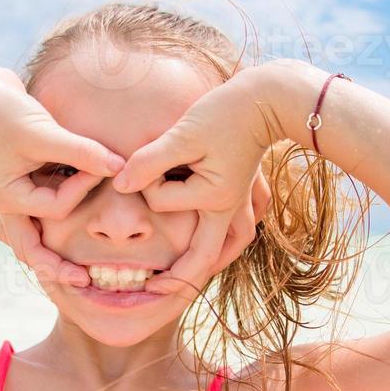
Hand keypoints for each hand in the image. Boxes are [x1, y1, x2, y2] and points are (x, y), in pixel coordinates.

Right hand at [0, 60, 124, 287]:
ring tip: (77, 273)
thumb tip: (120, 167)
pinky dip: (53, 228)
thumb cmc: (5, 110)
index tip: (104, 164)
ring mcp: (14, 198)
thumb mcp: (43, 131)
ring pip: (33, 239)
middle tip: (85, 282)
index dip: (82, 188)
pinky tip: (69, 239)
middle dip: (57, 267)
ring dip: (53, 253)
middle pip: (31, 249)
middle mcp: (8, 204)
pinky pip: (39, 218)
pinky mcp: (23, 186)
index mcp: (7, 198)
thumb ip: (81, 151)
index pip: (54, 208)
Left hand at [112, 66, 280, 296]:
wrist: (268, 98)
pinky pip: (242, 226)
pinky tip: (219, 242)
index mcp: (214, 198)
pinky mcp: (245, 190)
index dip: (147, 183)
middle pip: (207, 258)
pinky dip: (230, 239)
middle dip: (180, 278)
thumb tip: (120, 184)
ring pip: (231, 246)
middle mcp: (230, 207)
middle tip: (155, 291)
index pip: (163, 203)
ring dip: (210, 262)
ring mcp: (241, 201)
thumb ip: (150, 161)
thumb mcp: (182, 134)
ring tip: (189, 277)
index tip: (144, 161)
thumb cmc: (225, 112)